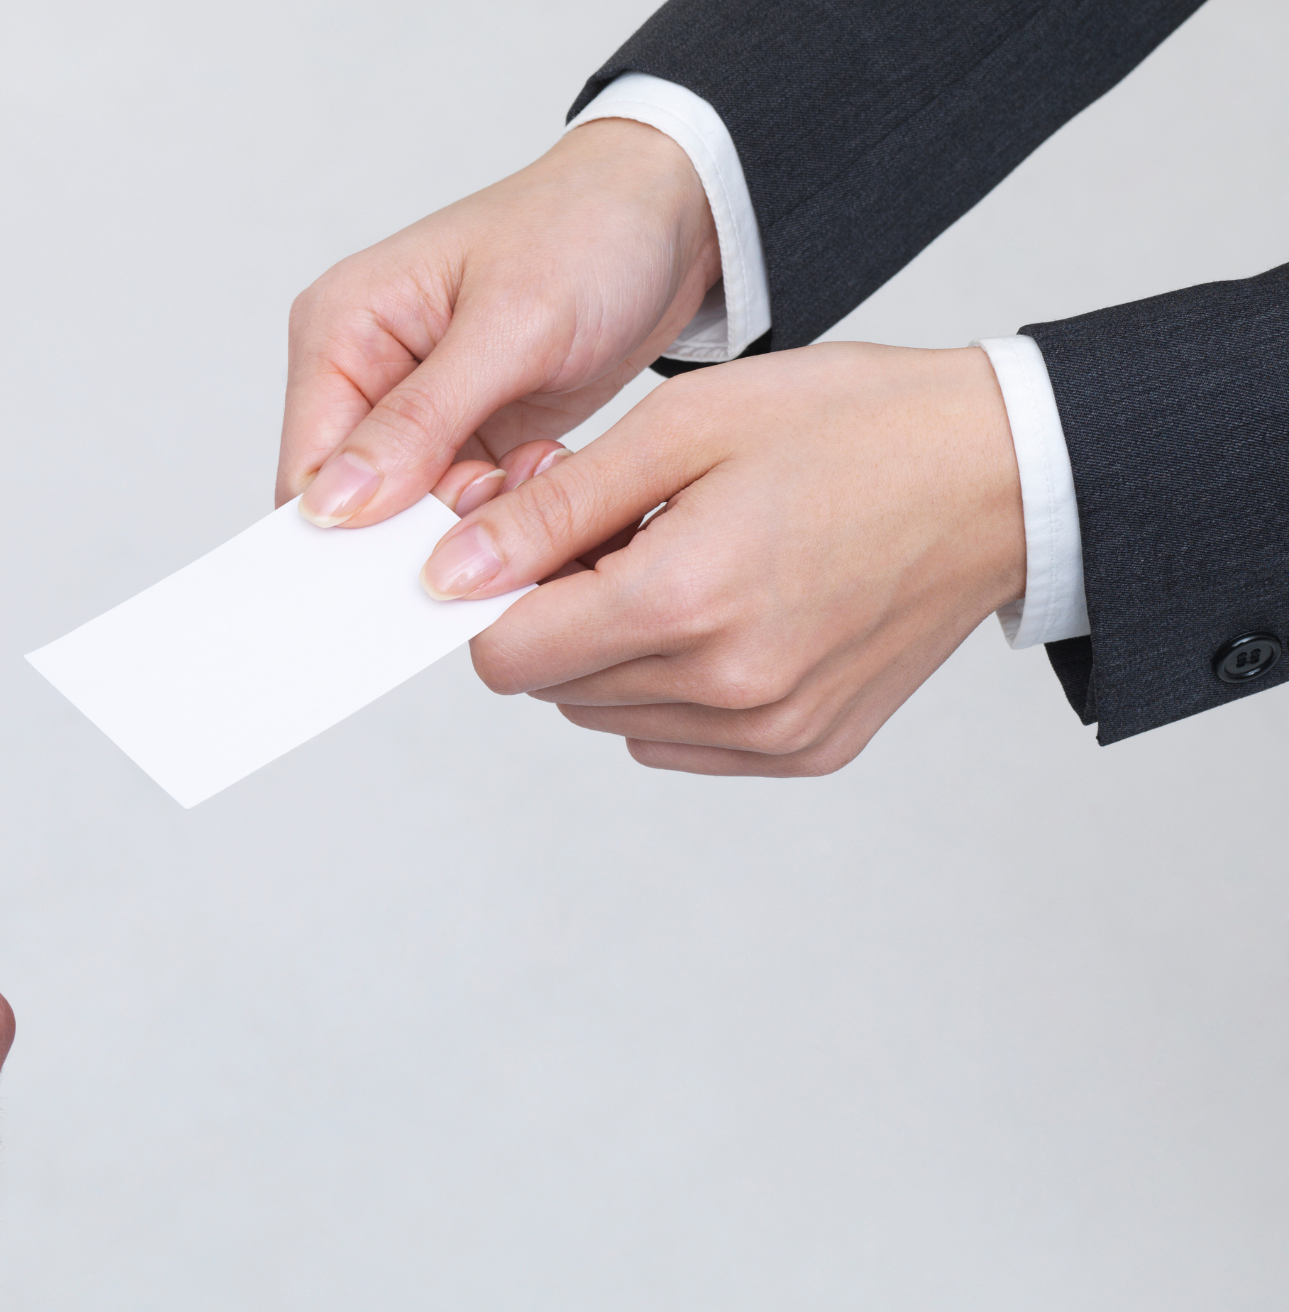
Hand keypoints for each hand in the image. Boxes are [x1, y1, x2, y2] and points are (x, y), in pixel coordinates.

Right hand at [278, 117, 717, 530]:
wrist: (667, 216)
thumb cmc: (588, 230)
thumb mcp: (510, 324)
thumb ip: (420, 418)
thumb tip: (334, 503)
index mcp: (340, 328)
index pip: (308, 470)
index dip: (357, 528)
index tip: (436, 542)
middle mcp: (361, 372)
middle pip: (354, 505)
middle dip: (427, 521)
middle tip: (503, 491)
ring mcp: (409, 411)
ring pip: (410, 517)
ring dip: (475, 514)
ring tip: (536, 465)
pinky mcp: (458, 436)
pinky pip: (458, 508)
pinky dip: (502, 505)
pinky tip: (543, 464)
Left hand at [425, 343, 1025, 774]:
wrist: (999, 472)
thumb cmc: (848, 426)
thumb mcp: (682, 428)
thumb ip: (552, 509)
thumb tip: (448, 576)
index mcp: (684, 603)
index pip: (505, 657)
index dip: (500, 596)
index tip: (541, 538)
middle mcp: (726, 688)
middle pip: (553, 689)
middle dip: (562, 615)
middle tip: (631, 534)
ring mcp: (771, 730)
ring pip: (610, 716)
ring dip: (618, 652)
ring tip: (688, 564)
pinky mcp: (807, 749)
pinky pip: (678, 739)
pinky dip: (676, 687)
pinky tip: (732, 612)